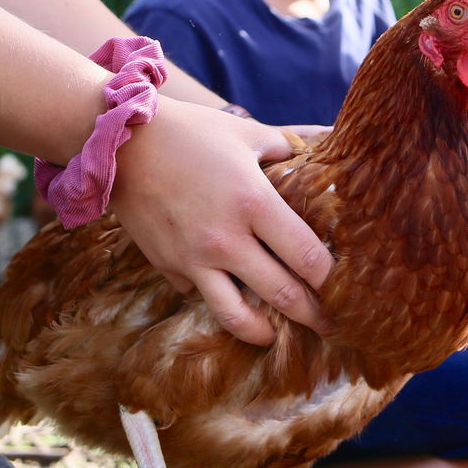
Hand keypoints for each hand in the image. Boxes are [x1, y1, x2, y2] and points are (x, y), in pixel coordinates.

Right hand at [111, 100, 333, 344]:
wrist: (118, 144)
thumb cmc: (190, 132)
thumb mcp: (247, 133)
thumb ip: (292, 142)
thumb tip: (329, 138)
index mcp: (254, 203)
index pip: (308, 256)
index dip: (334, 279)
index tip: (349, 288)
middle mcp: (226, 239)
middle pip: (283, 294)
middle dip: (315, 316)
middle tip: (334, 326)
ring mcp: (194, 258)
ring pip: (237, 316)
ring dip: (266, 331)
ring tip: (279, 335)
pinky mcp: (168, 267)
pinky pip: (199, 295)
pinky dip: (218, 300)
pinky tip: (234, 300)